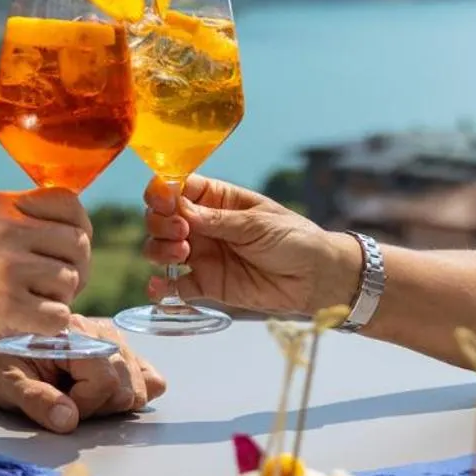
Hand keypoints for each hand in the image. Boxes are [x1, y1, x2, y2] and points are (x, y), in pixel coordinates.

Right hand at [0, 189, 91, 360]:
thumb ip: (6, 222)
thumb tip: (56, 232)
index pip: (68, 203)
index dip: (78, 230)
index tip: (67, 251)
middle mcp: (6, 229)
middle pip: (77, 244)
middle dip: (74, 270)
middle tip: (53, 290)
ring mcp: (6, 267)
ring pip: (70, 281)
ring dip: (57, 300)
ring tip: (31, 307)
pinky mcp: (3, 307)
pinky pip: (57, 316)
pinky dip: (48, 327)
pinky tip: (25, 326)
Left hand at [0, 317, 167, 431]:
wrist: (2, 338)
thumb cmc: (2, 359)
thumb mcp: (5, 381)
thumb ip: (34, 400)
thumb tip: (68, 420)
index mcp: (74, 334)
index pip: (105, 383)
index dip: (84, 406)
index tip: (58, 407)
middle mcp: (101, 331)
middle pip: (126, 386)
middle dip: (98, 407)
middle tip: (67, 402)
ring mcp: (114, 339)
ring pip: (140, 384)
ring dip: (113, 402)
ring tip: (80, 396)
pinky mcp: (120, 349)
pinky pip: (149, 376)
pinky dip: (134, 392)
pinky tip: (105, 395)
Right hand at [142, 174, 357, 316]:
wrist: (316, 277)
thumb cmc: (293, 238)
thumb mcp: (256, 223)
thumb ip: (216, 219)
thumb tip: (177, 208)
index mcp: (217, 199)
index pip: (178, 188)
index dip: (164, 192)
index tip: (164, 201)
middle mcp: (203, 225)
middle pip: (162, 218)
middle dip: (161, 222)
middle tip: (181, 231)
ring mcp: (202, 254)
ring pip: (161, 249)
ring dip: (160, 250)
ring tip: (182, 253)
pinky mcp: (206, 283)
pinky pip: (176, 286)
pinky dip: (162, 287)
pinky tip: (160, 288)